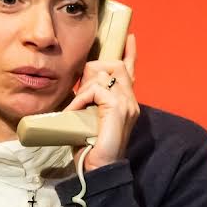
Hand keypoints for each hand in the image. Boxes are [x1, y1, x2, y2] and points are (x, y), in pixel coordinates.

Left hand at [64, 33, 138, 172]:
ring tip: (77, 108)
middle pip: (115, 65)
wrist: (98, 169)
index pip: (130, 70)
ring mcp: (127, 103)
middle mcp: (131, 100)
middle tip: (80, 91)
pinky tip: (75, 112)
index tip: (130, 36)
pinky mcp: (119, 108)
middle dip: (93, 70)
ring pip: (104, 74)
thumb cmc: (91, 147)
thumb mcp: (89, 118)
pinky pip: (96, 89)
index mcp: (126, 102)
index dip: (129, 53)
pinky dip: (81, 98)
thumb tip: (80, 86)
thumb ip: (91, 101)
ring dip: (84, 88)